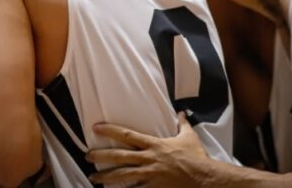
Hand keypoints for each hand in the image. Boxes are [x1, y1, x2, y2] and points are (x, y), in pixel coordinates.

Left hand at [87, 113, 215, 186]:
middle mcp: (149, 159)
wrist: (204, 178)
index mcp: (154, 145)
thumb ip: (182, 124)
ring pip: (123, 176)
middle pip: (120, 156)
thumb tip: (181, 112)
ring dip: (106, 177)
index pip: (127, 135)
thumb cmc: (196, 158)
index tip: (96, 127)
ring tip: (93, 178)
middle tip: (87, 155)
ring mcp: (150, 175)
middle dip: (101, 156)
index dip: (110, 130)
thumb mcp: (189, 137)